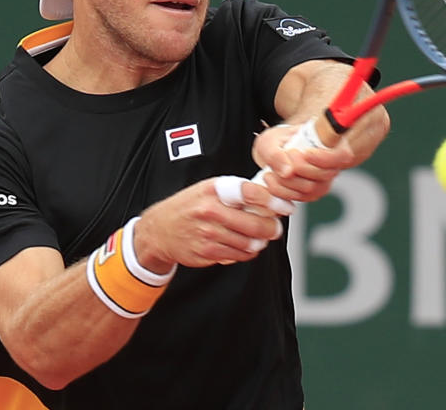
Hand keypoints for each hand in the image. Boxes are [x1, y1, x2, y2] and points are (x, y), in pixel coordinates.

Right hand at [134, 177, 287, 269]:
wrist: (159, 229)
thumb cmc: (190, 206)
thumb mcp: (208, 190)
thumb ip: (236, 192)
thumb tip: (270, 197)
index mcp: (213, 190)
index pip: (250, 193)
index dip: (272, 201)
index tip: (285, 208)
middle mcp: (210, 210)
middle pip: (254, 223)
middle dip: (271, 228)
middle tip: (275, 228)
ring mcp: (207, 233)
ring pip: (249, 243)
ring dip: (260, 242)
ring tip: (260, 238)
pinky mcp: (206, 252)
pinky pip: (238, 255)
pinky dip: (247, 252)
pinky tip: (245, 246)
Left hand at [251, 122, 352, 202]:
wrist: (273, 153)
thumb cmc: (277, 142)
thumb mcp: (271, 140)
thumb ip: (276, 154)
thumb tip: (288, 171)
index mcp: (330, 145)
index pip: (340, 156)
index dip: (325, 157)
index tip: (305, 153)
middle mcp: (330, 166)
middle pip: (323, 175)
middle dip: (299, 168)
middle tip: (283, 157)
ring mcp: (322, 182)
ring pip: (310, 189)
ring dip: (286, 181)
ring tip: (271, 170)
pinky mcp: (311, 194)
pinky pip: (299, 198)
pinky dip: (282, 191)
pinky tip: (272, 179)